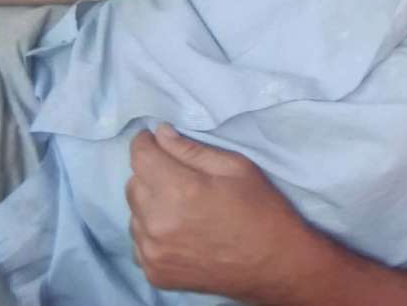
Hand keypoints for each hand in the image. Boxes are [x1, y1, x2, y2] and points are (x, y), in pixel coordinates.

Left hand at [126, 125, 329, 303]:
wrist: (273, 263)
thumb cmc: (259, 207)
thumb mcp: (234, 166)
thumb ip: (191, 149)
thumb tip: (160, 134)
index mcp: (180, 191)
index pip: (140, 157)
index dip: (145, 142)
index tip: (154, 139)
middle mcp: (158, 223)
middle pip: (133, 183)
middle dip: (150, 171)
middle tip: (178, 173)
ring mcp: (153, 253)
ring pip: (134, 212)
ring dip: (150, 202)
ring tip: (182, 204)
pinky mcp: (154, 273)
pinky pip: (139, 241)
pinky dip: (152, 230)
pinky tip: (179, 228)